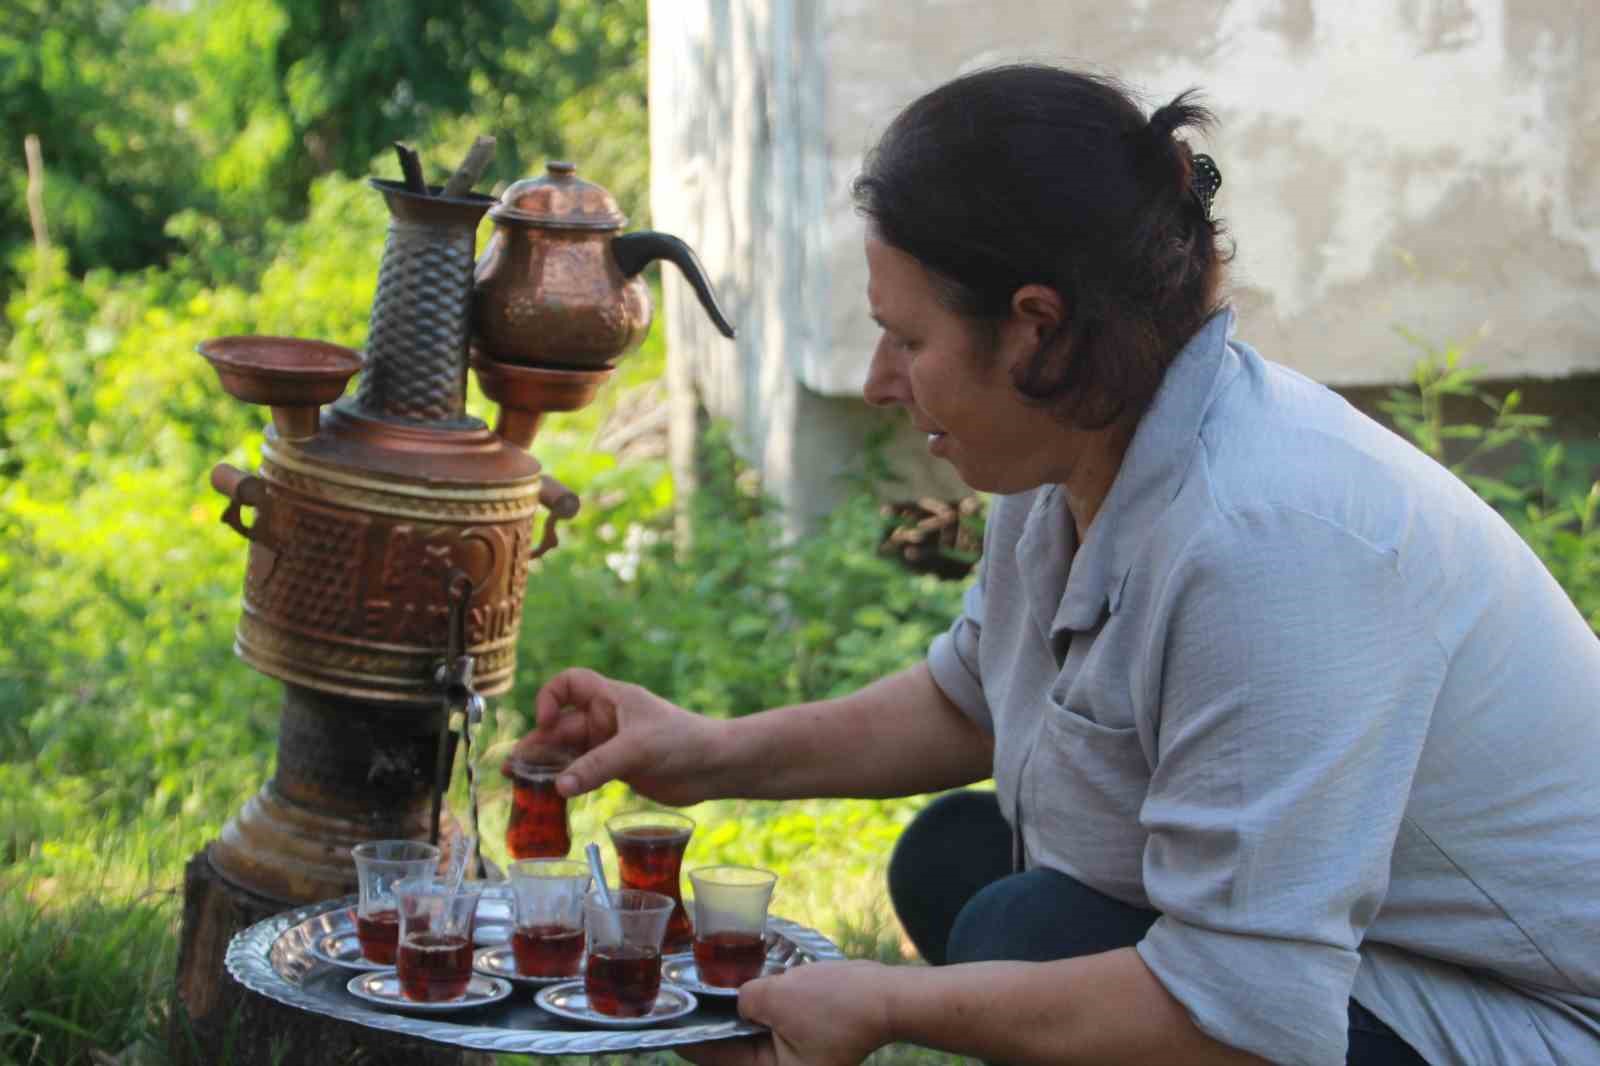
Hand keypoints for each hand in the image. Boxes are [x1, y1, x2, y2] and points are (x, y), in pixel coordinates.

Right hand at [529, 668, 720, 804]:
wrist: (715, 766)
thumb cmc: (683, 742)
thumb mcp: (636, 750)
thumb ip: (596, 767)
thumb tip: (559, 787)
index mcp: (612, 698)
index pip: (570, 683)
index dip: (551, 698)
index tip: (546, 723)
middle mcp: (608, 719)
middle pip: (562, 725)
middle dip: (539, 744)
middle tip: (513, 767)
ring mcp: (612, 744)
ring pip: (570, 752)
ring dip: (548, 766)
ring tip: (521, 783)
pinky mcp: (619, 768)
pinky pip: (584, 772)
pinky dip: (568, 781)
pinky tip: (552, 796)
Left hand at [679, 961, 894, 1065]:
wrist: (884, 996)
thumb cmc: (836, 1004)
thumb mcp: (776, 997)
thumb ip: (743, 1000)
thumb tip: (732, 1000)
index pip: (716, 1059)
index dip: (689, 1038)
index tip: (665, 1021)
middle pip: (730, 1051)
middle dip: (710, 1025)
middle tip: (683, 1001)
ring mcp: (793, 1061)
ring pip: (749, 1039)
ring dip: (733, 1017)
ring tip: (707, 992)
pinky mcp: (803, 1045)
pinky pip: (768, 1030)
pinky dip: (756, 1013)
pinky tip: (741, 989)